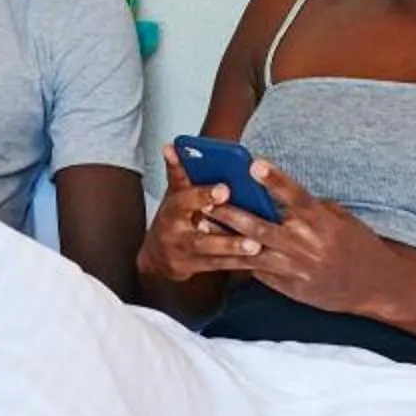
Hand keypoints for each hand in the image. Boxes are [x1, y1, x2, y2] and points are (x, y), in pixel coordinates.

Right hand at [137, 142, 258, 286]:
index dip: (204, 195)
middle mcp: (176, 235)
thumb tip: (171, 147)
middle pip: (200, 238)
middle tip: (250, 231)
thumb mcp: (174, 194)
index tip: (225, 189)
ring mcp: (184, 255)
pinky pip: (219, 267)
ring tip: (257, 247)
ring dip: (235, 252)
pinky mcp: (194, 269)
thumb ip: (177, 172)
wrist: (156, 255)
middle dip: (224, 237)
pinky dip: (239, 264)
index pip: (186, 200)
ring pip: (212, 256)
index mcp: (172, 210)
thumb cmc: (173, 217)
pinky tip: (259, 260)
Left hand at [199, 160, 410, 318]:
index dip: (274, 179)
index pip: (294, 195)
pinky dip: (238, 260)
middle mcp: (305, 244)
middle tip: (207, 198)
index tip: (254, 163)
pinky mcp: (290, 287)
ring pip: (252, 252)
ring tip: (201, 224)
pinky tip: (217, 250)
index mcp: (320, 221)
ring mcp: (295, 268)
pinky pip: (258, 272)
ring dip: (225, 238)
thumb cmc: (356, 243)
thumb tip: (277, 194)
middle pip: (260, 226)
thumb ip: (309, 207)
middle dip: (231, 213)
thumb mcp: (339, 218)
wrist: (372, 285)